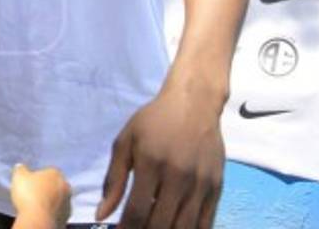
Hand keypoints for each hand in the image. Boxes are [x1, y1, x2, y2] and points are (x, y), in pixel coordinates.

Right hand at [11, 164, 71, 226]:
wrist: (38, 219)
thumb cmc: (29, 194)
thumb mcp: (19, 176)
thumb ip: (21, 170)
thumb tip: (21, 167)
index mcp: (56, 173)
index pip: (48, 172)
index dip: (38, 178)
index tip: (30, 184)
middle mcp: (66, 186)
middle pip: (55, 186)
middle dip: (47, 189)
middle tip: (33, 195)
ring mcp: (68, 202)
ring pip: (58, 200)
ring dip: (50, 202)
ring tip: (37, 207)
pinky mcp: (66, 216)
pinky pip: (57, 212)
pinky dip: (51, 213)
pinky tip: (42, 215)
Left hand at [96, 88, 225, 227]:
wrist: (194, 102)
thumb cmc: (155, 120)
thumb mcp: (126, 141)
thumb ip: (113, 179)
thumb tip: (101, 214)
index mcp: (151, 164)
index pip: (137, 211)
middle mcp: (178, 177)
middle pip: (160, 224)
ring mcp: (200, 184)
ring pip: (184, 228)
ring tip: (154, 228)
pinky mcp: (217, 187)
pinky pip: (206, 223)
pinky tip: (176, 228)